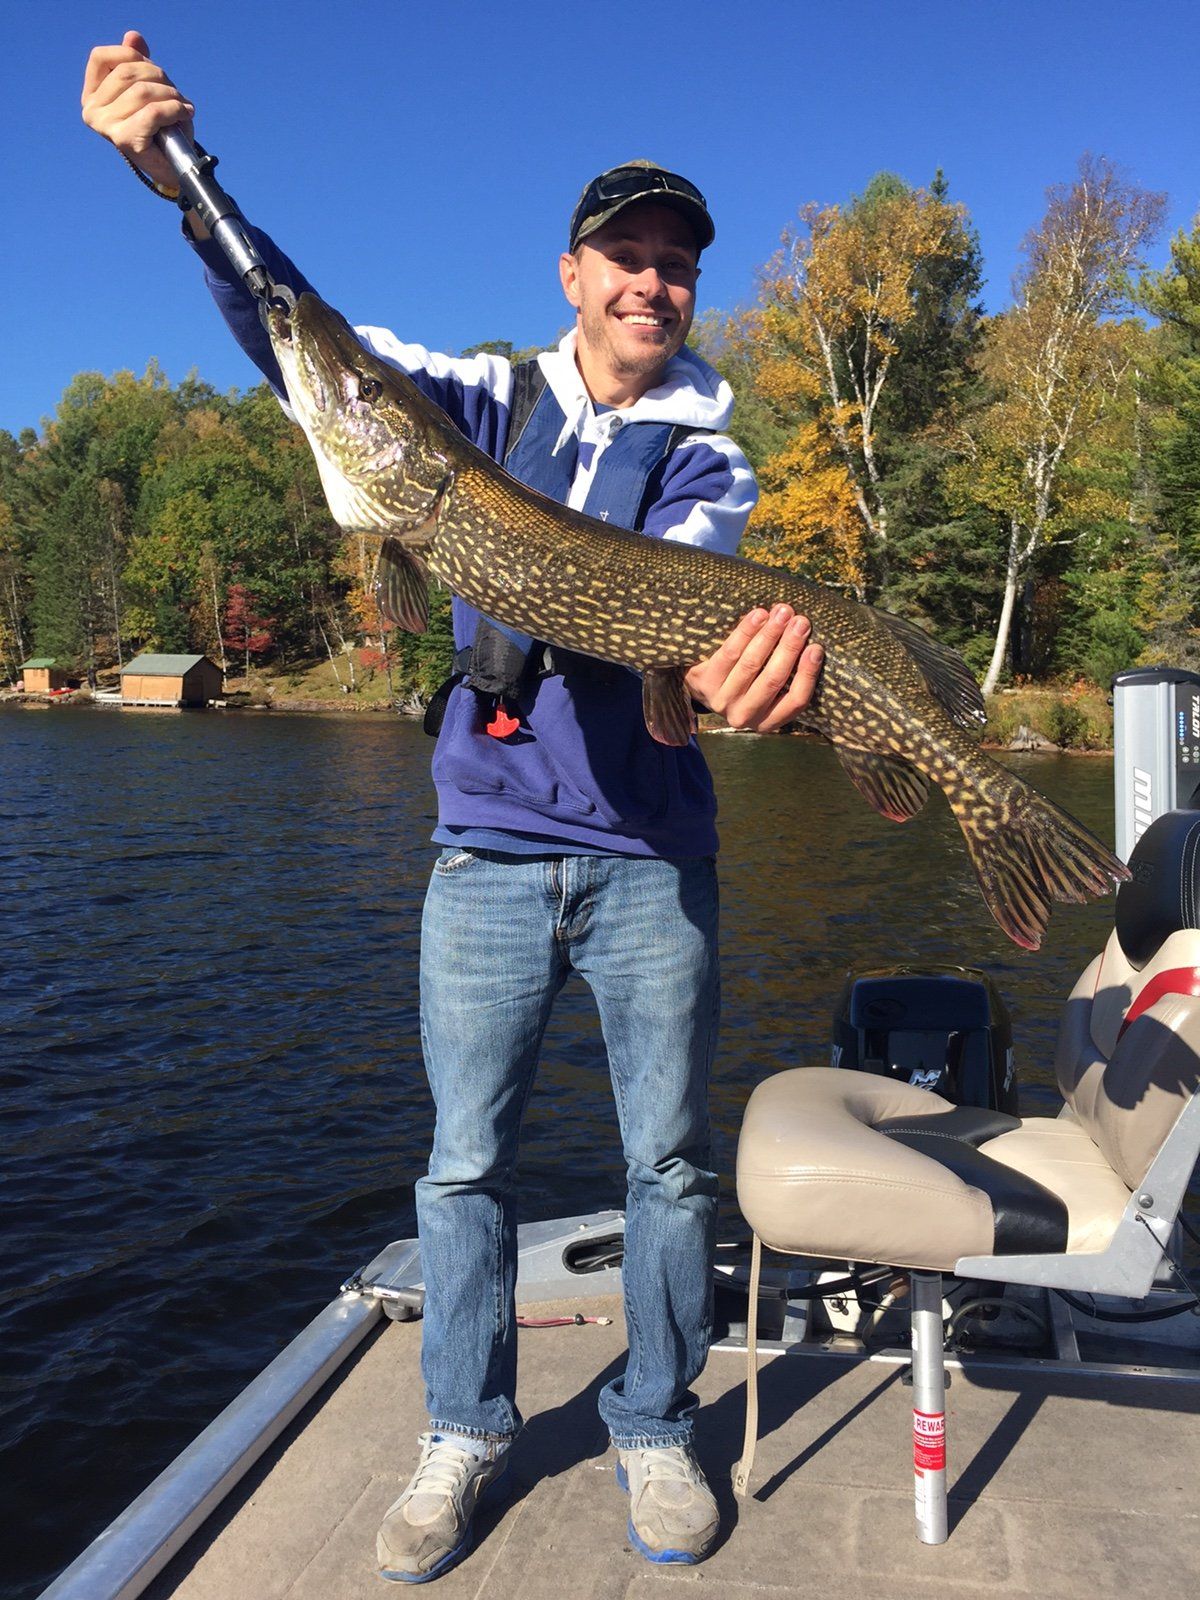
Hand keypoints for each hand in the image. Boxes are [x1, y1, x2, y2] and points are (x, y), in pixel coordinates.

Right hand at [82, 30, 194, 190]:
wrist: (173, 166)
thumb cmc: (160, 125)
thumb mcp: (148, 87)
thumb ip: (137, 62)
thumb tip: (134, 36)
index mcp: (92, 95)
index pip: (101, 57)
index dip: (131, 56)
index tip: (153, 70)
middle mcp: (92, 111)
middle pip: (127, 72)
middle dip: (160, 77)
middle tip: (176, 93)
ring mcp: (106, 126)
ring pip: (143, 91)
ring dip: (171, 95)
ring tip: (182, 106)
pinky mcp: (125, 140)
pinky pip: (153, 112)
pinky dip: (174, 109)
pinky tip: (184, 113)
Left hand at [684, 605, 823, 732]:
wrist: (702, 685)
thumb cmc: (747, 681)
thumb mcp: (768, 689)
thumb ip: (789, 674)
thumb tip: (813, 640)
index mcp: (768, 721)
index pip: (796, 701)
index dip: (808, 674)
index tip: (816, 648)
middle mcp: (745, 716)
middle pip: (773, 679)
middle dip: (790, 647)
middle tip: (802, 622)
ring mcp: (723, 701)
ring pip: (752, 663)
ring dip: (770, 634)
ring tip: (783, 612)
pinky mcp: (705, 682)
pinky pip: (730, 652)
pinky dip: (746, 631)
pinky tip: (759, 614)